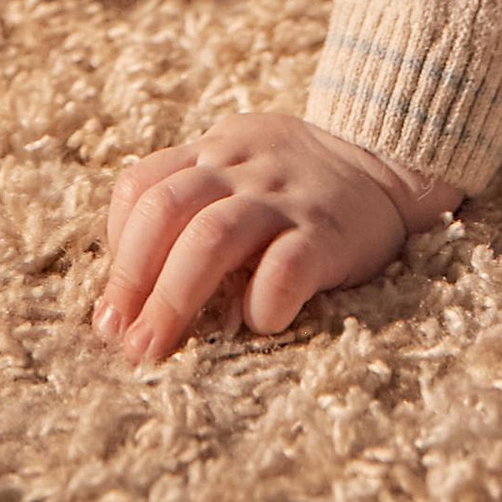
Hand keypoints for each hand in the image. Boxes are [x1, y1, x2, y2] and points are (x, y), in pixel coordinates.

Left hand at [92, 108, 456, 362]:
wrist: (387, 158)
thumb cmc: (296, 182)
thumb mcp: (239, 163)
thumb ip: (193, 200)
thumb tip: (131, 286)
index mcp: (214, 152)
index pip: (142, 185)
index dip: (117, 247)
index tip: (114, 304)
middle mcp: (241, 169)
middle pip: (165, 212)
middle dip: (131, 281)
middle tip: (122, 342)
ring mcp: (284, 198)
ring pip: (211, 237)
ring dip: (172, 299)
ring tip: (154, 350)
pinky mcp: (328, 232)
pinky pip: (285, 266)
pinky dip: (261, 301)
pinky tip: (257, 325)